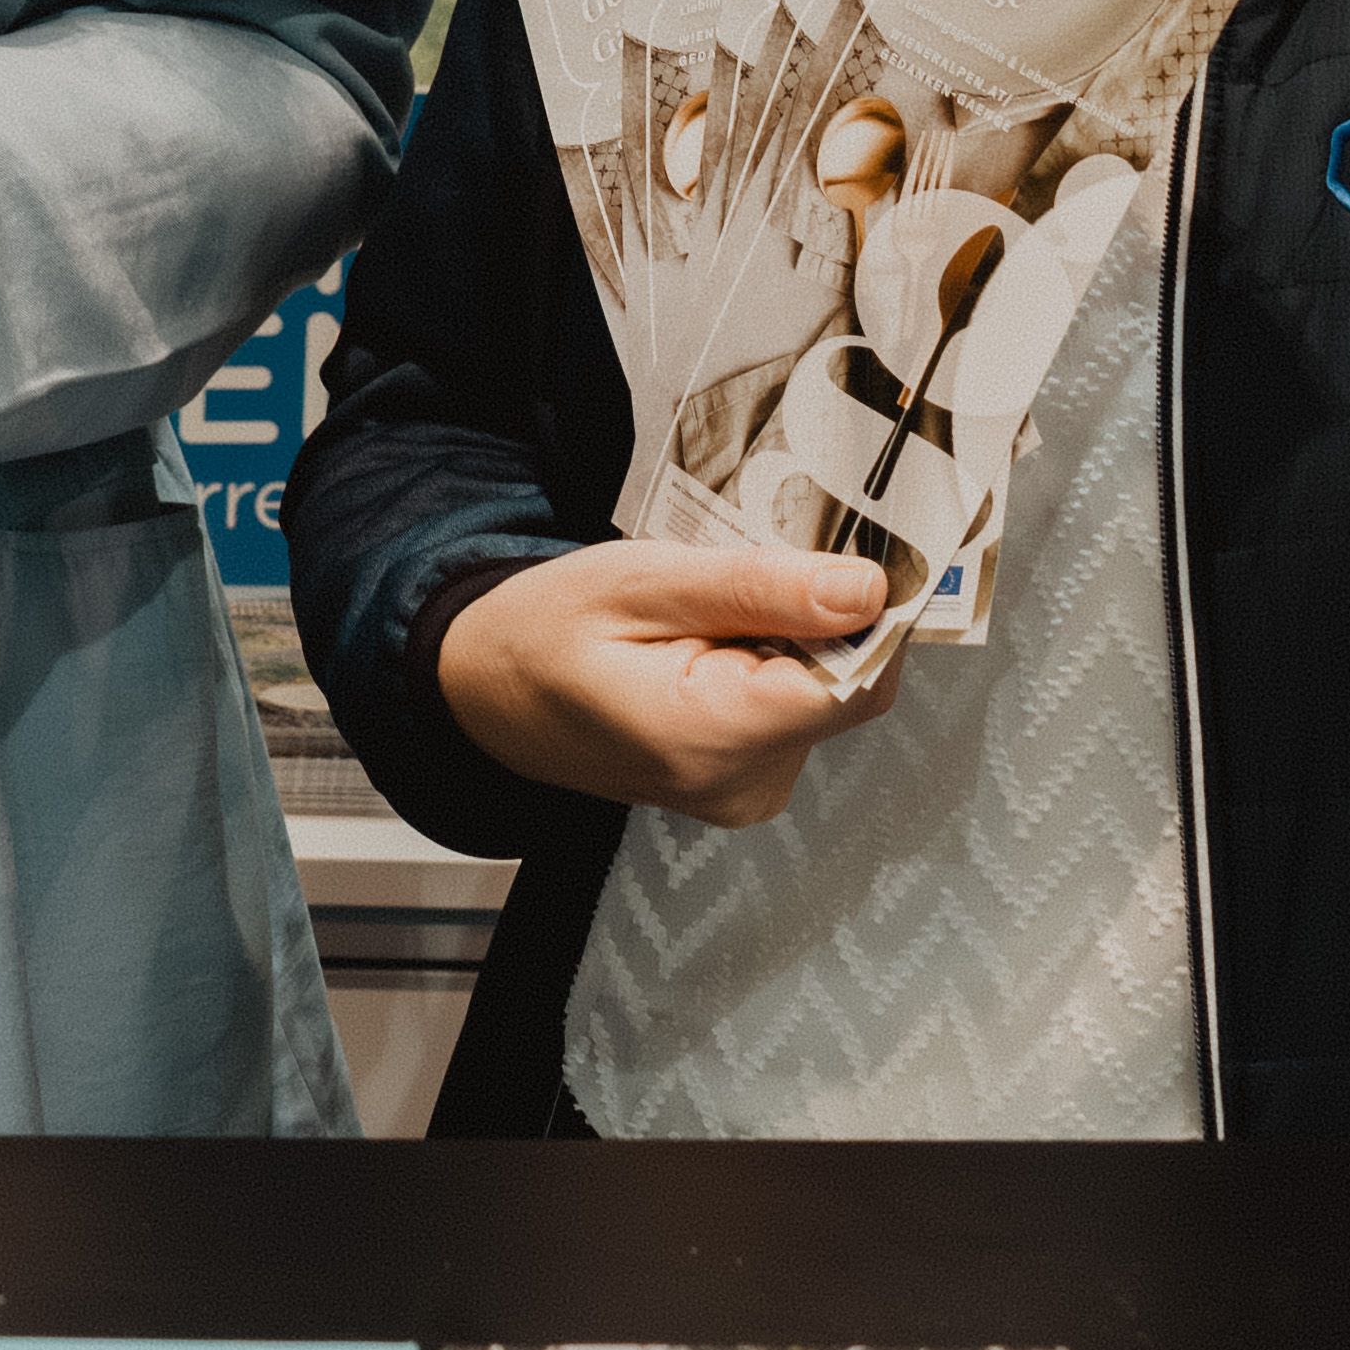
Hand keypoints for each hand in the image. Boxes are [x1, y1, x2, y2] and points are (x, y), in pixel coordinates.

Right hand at [427, 539, 903, 828]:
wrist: (484, 693)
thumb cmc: (543, 633)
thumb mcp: (641, 581)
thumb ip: (757, 589)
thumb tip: (865, 591)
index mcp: (711, 737)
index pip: (857, 679)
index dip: (865, 612)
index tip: (838, 554)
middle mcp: (740, 784)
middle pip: (848, 685)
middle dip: (818, 618)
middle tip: (740, 576)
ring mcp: (745, 794)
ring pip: (826, 693)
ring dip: (791, 639)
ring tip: (708, 615)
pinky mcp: (747, 784)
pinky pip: (798, 709)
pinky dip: (772, 665)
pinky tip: (712, 645)